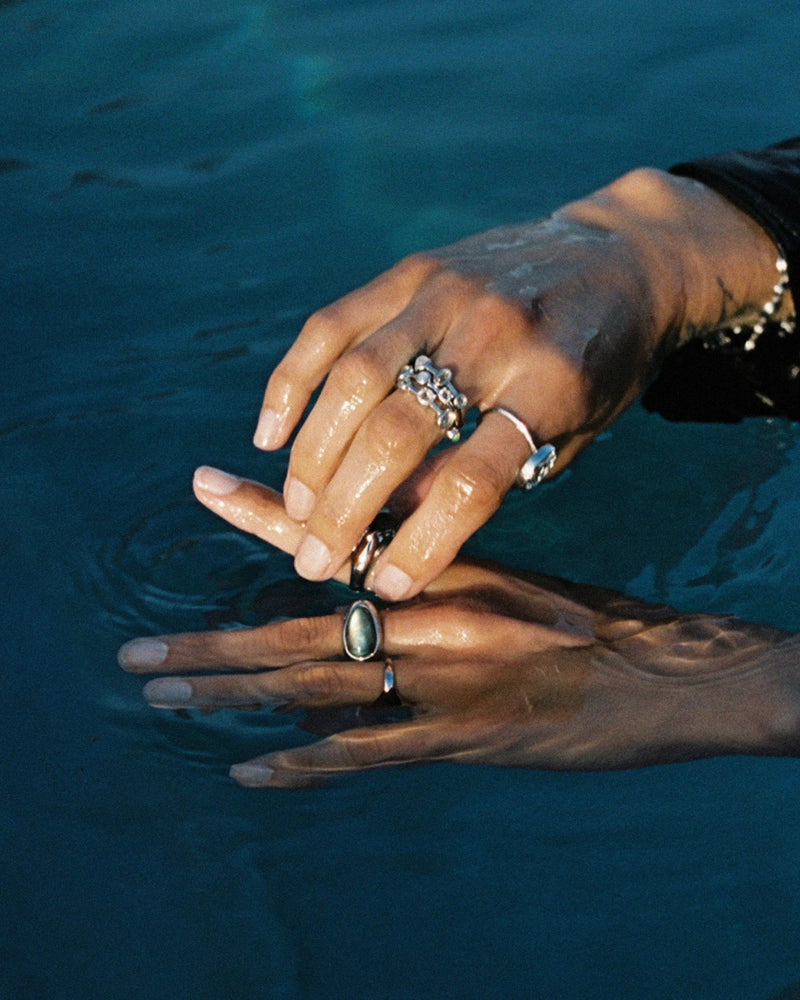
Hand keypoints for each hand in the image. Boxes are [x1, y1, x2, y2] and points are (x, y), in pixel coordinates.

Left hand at [118, 469, 798, 787]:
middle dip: (213, 644)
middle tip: (136, 654)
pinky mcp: (461, 741)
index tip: (202, 484)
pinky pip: (366, 755)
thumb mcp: (513, 579)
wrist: (669, 675)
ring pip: (316, 687)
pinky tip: (247, 769)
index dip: (265, 514)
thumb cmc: (591, 623)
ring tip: (163, 697)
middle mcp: (432, 618)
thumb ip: (439, 574)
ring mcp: (441, 683)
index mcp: (443, 568)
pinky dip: (303, 763)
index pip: (339, 535)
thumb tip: (372, 567)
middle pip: (301, 629)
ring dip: (234, 696)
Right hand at [251, 168, 784, 600]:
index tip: (388, 585)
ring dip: (312, 455)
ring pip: (353, 379)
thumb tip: (398, 519)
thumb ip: (493, 473)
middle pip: (397, 432)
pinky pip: (331, 325)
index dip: (422, 542)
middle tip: (316, 560)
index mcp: (554, 385)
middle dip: (345, 509)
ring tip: (297, 509)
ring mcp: (447, 293)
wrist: (623, 257)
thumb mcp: (574, 432)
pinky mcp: (412, 269)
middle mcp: (496, 333)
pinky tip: (271, 433)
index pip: (473, 481)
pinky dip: (292, 381)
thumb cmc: (601, 365)